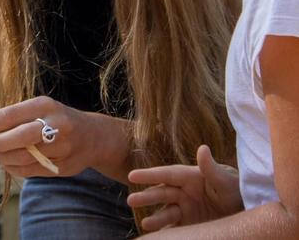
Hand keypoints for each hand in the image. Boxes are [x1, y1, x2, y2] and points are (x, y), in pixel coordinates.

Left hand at [0, 96, 103, 176]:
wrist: (93, 137)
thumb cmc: (53, 120)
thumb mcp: (31, 111)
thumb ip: (2, 116)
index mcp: (43, 105)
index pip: (8, 115)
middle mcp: (55, 124)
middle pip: (14, 138)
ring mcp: (61, 147)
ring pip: (20, 158)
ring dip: (3, 158)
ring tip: (2, 153)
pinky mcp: (62, 166)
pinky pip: (28, 171)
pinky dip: (14, 168)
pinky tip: (13, 162)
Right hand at [127, 145, 242, 231]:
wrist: (247, 210)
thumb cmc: (237, 190)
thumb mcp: (226, 179)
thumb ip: (211, 168)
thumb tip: (202, 148)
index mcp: (189, 177)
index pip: (166, 175)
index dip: (149, 175)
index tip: (132, 176)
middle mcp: (183, 192)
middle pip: (161, 193)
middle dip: (147, 197)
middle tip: (131, 201)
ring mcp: (185, 208)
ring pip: (165, 212)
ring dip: (155, 218)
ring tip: (145, 224)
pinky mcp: (189, 224)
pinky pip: (174, 227)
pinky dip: (164, 231)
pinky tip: (155, 235)